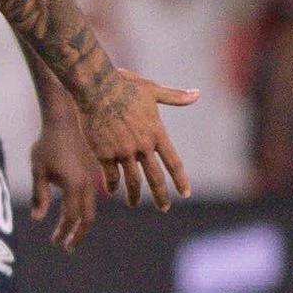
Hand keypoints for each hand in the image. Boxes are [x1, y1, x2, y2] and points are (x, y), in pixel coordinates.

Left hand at [29, 109, 99, 250]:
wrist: (65, 121)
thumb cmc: (47, 144)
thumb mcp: (38, 170)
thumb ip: (39, 195)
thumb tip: (38, 219)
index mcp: (74, 185)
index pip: (71, 217)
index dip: (63, 232)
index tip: (55, 243)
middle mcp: (88, 184)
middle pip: (87, 218)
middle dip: (77, 235)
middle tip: (67, 247)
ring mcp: (93, 178)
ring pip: (91, 208)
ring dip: (81, 223)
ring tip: (70, 233)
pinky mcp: (93, 172)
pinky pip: (92, 196)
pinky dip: (85, 209)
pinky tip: (74, 212)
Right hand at [74, 69, 196, 209]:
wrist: (94, 86)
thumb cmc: (123, 84)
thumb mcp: (152, 90)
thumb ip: (175, 97)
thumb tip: (197, 94)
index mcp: (156, 132)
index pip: (174, 162)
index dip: (180, 179)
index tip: (185, 193)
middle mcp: (142, 145)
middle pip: (155, 177)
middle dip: (161, 195)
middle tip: (164, 207)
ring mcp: (122, 151)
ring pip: (132, 180)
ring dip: (135, 195)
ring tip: (134, 204)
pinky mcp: (103, 152)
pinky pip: (110, 174)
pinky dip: (112, 184)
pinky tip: (112, 190)